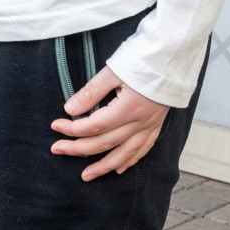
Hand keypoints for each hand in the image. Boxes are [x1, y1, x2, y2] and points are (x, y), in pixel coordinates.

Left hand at [49, 67, 169, 181]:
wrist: (173, 55)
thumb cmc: (143, 59)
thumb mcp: (113, 71)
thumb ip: (91, 92)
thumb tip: (70, 110)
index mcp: (128, 108)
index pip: (94, 125)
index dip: (72, 128)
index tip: (56, 126)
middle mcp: (139, 122)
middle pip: (105, 142)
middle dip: (78, 148)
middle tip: (58, 149)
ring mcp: (150, 125)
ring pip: (124, 153)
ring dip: (103, 166)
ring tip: (86, 175)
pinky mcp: (157, 125)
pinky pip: (143, 149)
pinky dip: (130, 160)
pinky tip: (119, 168)